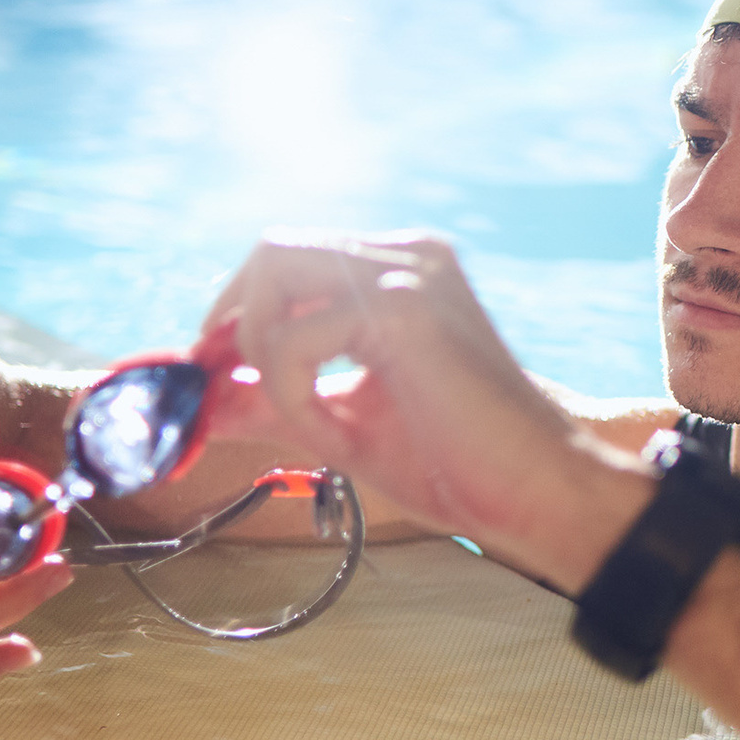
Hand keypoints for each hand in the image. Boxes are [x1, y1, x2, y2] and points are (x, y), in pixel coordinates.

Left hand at [200, 231, 649, 589]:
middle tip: (225, 385)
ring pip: (274, 273)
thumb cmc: (456, 461)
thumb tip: (205, 397)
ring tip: (307, 420)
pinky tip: (336, 435)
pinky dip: (293, 394)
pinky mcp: (404, 310)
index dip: (237, 311)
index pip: (290, 259)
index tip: (214, 371)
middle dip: (232, 319)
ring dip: (265, 359)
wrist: (534, 492)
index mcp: (403, 269)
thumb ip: (276, 399)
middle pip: (273, 248)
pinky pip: (294, 338)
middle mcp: (407, 253)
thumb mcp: (344, 422)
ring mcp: (410, 272)